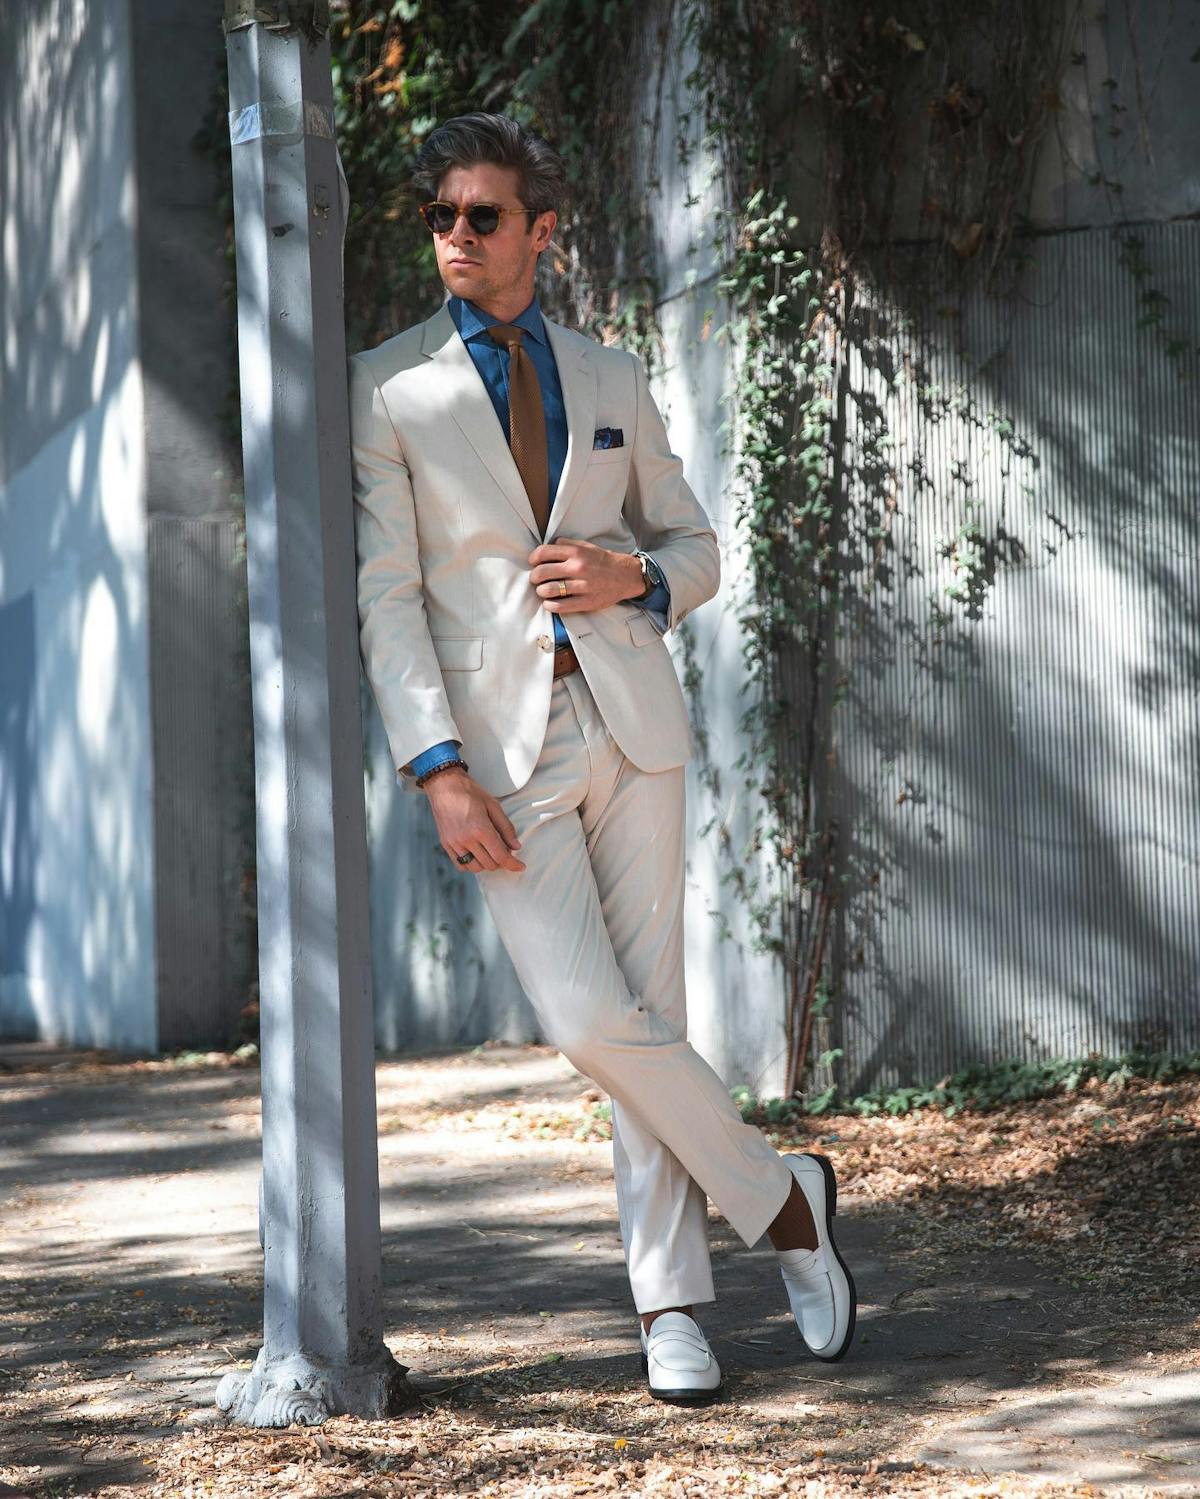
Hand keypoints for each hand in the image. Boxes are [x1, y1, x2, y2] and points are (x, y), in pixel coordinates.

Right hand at [423, 768, 524, 873]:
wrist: (444, 785)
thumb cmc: (471, 793)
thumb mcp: (494, 806)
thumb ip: (506, 828)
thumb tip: (516, 847)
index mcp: (481, 829)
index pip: (501, 856)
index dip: (513, 864)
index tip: (521, 867)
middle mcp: (466, 839)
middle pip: (490, 864)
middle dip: (501, 861)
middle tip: (504, 849)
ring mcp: (454, 843)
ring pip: (475, 868)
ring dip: (486, 864)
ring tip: (490, 851)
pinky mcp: (446, 844)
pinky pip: (460, 865)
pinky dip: (471, 864)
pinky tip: (477, 854)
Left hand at [529, 540, 644, 612]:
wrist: (625, 576)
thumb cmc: (603, 561)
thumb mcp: (586, 546)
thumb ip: (567, 545)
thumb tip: (549, 545)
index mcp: (576, 553)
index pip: (543, 552)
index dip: (533, 558)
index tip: (533, 563)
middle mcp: (578, 568)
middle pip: (542, 572)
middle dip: (535, 577)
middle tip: (537, 579)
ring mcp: (582, 586)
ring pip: (548, 590)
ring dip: (541, 591)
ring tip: (543, 591)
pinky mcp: (586, 602)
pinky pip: (560, 606)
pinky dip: (550, 605)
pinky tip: (549, 603)